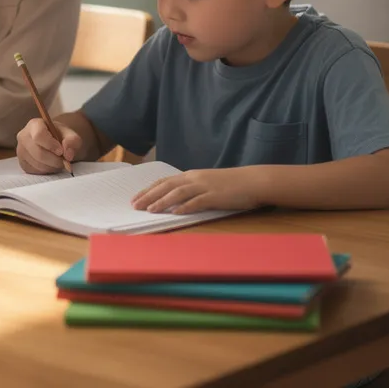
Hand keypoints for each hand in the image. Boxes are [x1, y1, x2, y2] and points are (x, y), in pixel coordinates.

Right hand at [16, 118, 81, 173]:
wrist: (54, 142)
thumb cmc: (60, 136)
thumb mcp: (70, 135)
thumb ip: (72, 141)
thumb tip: (68, 154)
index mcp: (34, 124)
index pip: (39, 135)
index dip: (51, 145)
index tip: (61, 151)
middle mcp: (24, 136)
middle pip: (38, 152)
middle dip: (54, 160)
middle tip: (64, 161)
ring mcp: (20, 150)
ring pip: (37, 164)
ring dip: (51, 166)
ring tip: (58, 161)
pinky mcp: (22, 163)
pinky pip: (34, 171)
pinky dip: (46, 171)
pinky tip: (50, 165)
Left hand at [131, 168, 261, 214]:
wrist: (253, 181)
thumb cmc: (231, 184)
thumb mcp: (207, 183)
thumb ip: (192, 190)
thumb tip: (175, 201)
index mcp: (191, 175)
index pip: (164, 181)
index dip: (149, 189)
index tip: (135, 197)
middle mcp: (195, 178)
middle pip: (167, 186)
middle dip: (149, 195)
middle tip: (135, 205)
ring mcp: (205, 186)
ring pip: (178, 192)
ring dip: (163, 201)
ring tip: (150, 209)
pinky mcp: (216, 196)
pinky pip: (197, 201)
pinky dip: (185, 207)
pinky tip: (175, 213)